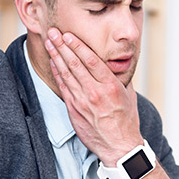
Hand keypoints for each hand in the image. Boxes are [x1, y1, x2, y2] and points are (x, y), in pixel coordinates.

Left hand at [44, 28, 142, 165]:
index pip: (91, 59)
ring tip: (49, 43)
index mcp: (110, 86)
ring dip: (56, 56)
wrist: (119, 146)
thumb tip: (116, 64)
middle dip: (62, 45)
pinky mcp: (74, 110)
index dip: (77, 45)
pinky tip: (53, 63)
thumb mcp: (129, 95)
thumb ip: (119, 78)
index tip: (68, 34)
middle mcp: (95, 92)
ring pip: (66, 74)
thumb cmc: (126, 121)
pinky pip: (64, 88)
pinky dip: (58, 73)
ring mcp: (82, 101)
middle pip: (75, 63)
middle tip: (53, 32)